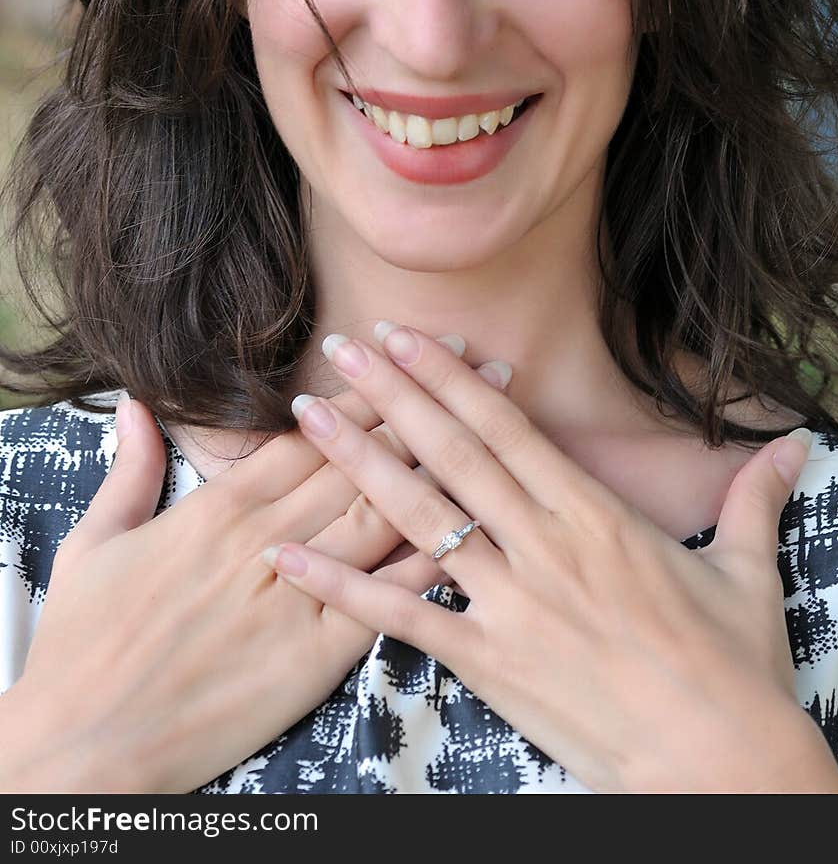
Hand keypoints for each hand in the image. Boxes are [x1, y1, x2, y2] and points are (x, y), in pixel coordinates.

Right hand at [5, 335, 502, 793]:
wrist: (87, 742)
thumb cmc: (84, 646)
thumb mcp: (95, 544)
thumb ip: (129, 469)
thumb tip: (137, 405)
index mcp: (220, 508)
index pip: (312, 433)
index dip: (370, 388)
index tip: (412, 348)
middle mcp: (266, 538)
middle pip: (364, 456)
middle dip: (429, 402)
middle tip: (483, 358)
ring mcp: (295, 594)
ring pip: (384, 512)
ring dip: (448, 460)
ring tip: (500, 419)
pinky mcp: (314, 655)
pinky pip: (385, 596)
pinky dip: (430, 557)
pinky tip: (476, 524)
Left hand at [263, 322, 837, 793]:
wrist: (721, 766)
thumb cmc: (734, 669)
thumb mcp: (748, 572)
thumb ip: (753, 498)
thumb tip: (794, 445)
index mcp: (595, 515)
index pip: (506, 428)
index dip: (450, 377)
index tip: (406, 336)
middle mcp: (543, 546)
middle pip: (451, 453)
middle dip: (391, 394)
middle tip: (339, 347)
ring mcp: (510, 603)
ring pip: (418, 517)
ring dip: (358, 462)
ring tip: (305, 418)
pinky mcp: (489, 663)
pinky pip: (402, 617)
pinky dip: (341, 584)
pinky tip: (288, 554)